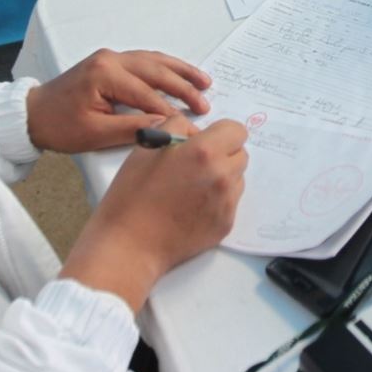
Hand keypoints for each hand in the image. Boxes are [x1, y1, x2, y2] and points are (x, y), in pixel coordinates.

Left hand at [26, 48, 211, 153]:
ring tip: (204, 81)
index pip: (147, 94)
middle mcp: (110, 59)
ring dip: (179, 71)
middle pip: (156, 70)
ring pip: (154, 60)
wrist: (32, 115)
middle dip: (183, 87)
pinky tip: (179, 74)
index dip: (171, 111)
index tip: (190, 126)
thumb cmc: (60, 126)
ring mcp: (110, 57)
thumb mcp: (96, 134)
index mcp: (105, 74)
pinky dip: (165, 67)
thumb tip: (166, 127)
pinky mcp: (110, 62)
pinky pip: (144, 60)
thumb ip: (134, 129)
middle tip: (204, 103)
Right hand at [59, 117, 248, 310]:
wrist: (130, 244)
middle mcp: (222, 175)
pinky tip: (192, 206)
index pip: (236, 131)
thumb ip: (176, 128)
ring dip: (223, 177)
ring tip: (192, 187)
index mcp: (204, 152)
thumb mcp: (147, 147)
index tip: (206, 141)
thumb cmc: (132, 194)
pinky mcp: (225, 224)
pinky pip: (231, 202)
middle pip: (241, 155)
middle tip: (197, 164)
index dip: (221, 133)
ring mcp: (226, 202)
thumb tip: (195, 132)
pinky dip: (218, 200)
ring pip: (237, 179)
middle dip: (223, 154)